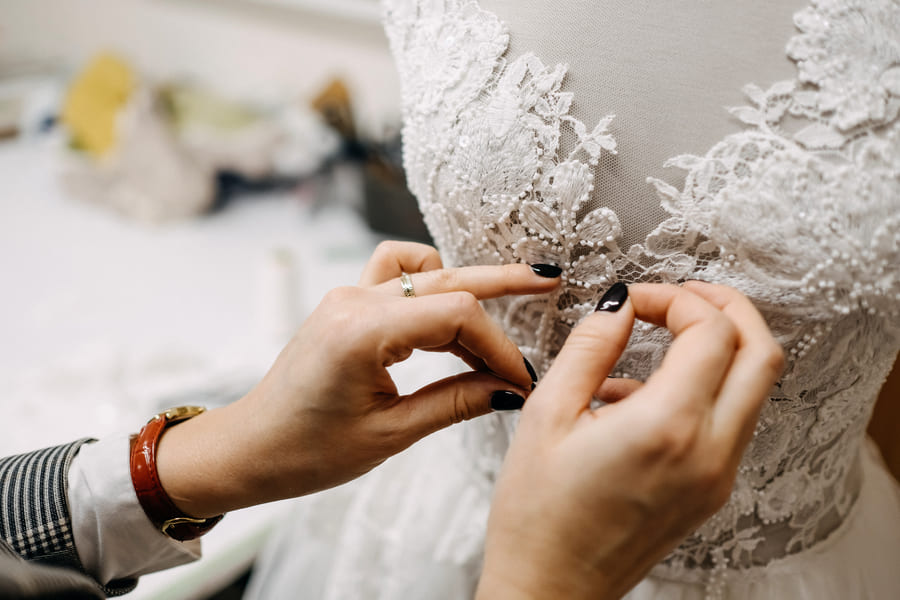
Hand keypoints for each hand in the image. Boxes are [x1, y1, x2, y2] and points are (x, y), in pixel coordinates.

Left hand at [154, 242, 560, 515]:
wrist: (250, 447)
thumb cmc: (305, 450)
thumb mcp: (389, 434)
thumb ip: (455, 403)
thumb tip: (510, 389)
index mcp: (361, 332)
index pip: (456, 316)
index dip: (499, 345)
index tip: (521, 379)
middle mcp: (353, 300)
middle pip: (446, 278)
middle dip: (503, 283)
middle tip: (549, 281)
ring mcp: (347, 295)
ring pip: (424, 269)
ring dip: (466, 281)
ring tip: (508, 295)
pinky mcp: (346, 302)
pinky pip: (396, 271)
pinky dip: (429, 280)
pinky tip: (447, 307)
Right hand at [478, 281, 783, 599]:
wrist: (552, 589)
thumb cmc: (537, 514)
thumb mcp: (546, 414)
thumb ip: (589, 347)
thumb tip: (619, 304)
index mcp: (666, 428)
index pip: (711, 330)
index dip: (674, 297)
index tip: (635, 299)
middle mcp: (709, 452)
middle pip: (762, 353)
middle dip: (727, 307)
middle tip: (681, 295)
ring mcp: (719, 476)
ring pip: (754, 387)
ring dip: (718, 347)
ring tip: (658, 339)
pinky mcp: (713, 491)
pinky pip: (730, 420)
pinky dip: (704, 388)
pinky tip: (640, 395)